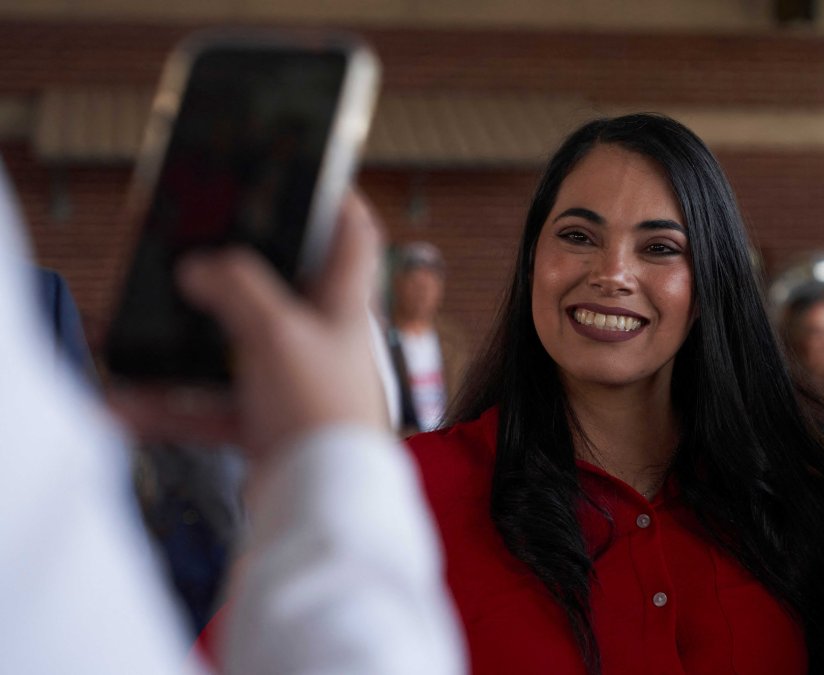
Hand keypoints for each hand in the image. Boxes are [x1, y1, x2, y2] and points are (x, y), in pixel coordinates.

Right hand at [109, 189, 389, 460]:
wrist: (323, 501)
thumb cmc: (322, 411)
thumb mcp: (277, 331)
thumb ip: (236, 289)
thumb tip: (200, 267)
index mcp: (342, 304)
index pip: (354, 236)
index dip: (337, 198)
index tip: (310, 175)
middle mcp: (323, 338)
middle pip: (284, 287)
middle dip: (238, 271)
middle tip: (200, 249)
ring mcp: (295, 381)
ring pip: (235, 349)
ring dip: (190, 344)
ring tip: (148, 328)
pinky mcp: (270, 422)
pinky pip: (212, 406)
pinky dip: (173, 406)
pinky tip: (129, 405)